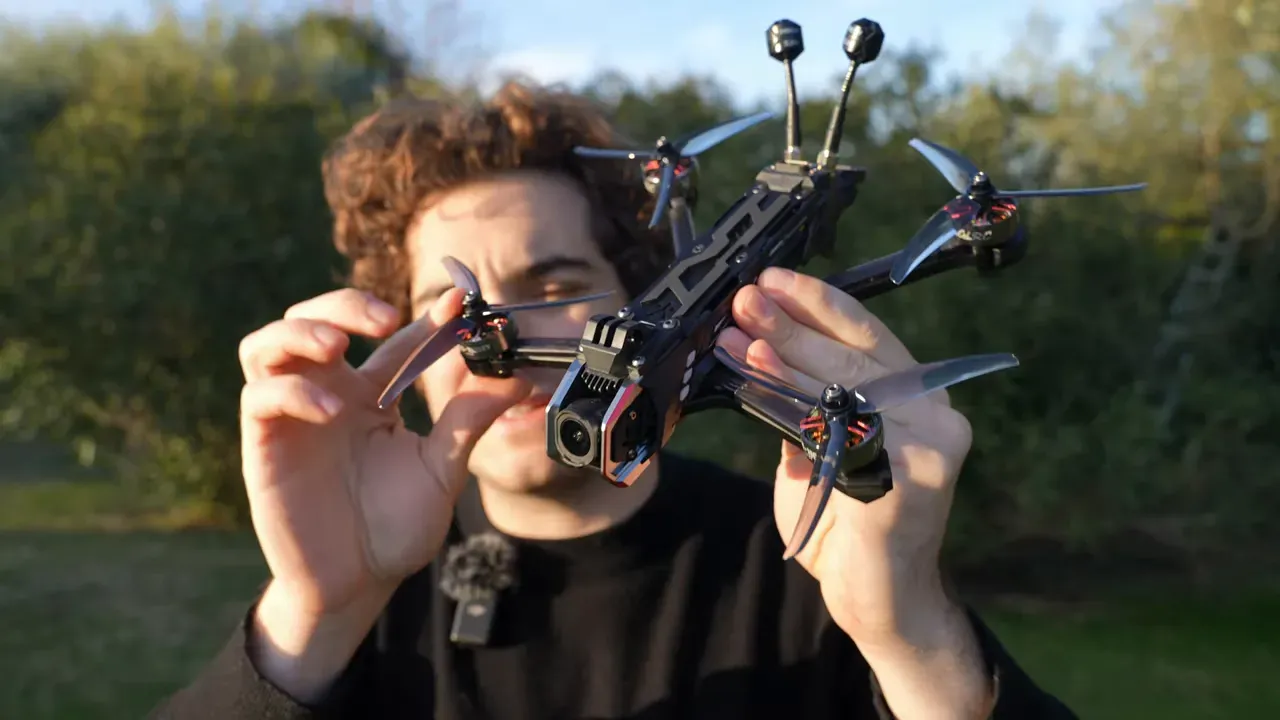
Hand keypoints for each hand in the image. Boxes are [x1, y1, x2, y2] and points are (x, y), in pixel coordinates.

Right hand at [238, 287, 529, 617]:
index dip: (427, 317)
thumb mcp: (442, 470)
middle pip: (315, 317)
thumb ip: (468, 420)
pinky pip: (260, 397)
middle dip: (345, 304)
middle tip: (385, 319)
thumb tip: (517, 376)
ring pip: (269, 343)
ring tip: (338, 346)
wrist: (357, 586)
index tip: (461, 301)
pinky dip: (293, 391)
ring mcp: (293, 417)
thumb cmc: (395, 528)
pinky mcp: (264, 445)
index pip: (395, 340)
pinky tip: (330, 409)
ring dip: (300, 331)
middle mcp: (329, 395)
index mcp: (373, 396)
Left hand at [720, 267, 992, 715]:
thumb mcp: (819, 450)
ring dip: (783, 359)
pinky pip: (842, 434)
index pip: (869, 336)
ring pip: (845, 389)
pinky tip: (757, 387)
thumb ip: (803, 404)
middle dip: (790, 326)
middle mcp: (936, 413)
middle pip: (852, 357)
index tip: (771, 279)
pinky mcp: (916, 480)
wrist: (880, 604)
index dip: (819, 305)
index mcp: (918, 398)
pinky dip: (792, 409)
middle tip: (742, 301)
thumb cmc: (847, 527)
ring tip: (736, 336)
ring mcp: (933, 447)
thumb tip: (754, 345)